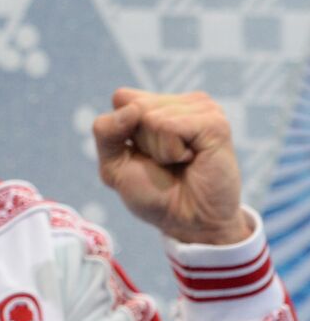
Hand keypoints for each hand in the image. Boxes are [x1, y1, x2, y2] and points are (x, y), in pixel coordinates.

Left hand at [92, 88, 251, 244]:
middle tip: (165, 162)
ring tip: (180, 162)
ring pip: (152, 116)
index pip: (122, 98)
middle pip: (135, 107)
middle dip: (141, 142)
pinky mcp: (215, 123)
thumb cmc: (154, 193)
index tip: (140, 154)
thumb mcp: (113, 164)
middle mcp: (181, 103)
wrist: (188, 222)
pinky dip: (172, 151)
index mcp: (158, 105)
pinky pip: (170, 126)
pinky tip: (191, 160)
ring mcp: (202, 109)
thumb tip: (132, 108)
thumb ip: (105, 132)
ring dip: (159, 150)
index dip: (120, 132)